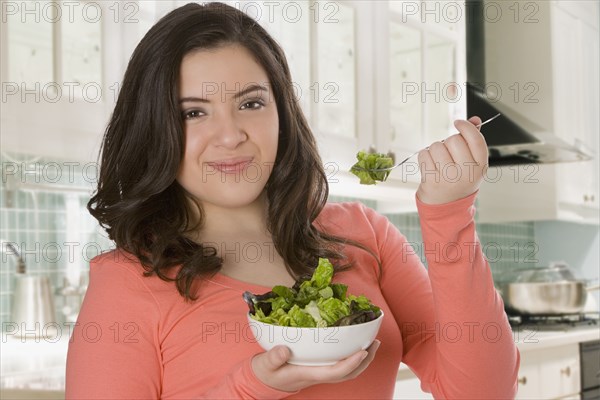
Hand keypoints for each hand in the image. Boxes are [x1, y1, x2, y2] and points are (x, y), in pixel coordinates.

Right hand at [251, 340, 380, 391]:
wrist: (263, 380)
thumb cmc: (266, 371)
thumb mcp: (266, 363)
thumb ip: (274, 357)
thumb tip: (284, 350)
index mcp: (309, 374)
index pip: (335, 372)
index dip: (351, 363)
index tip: (363, 351)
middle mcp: (318, 374)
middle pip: (348, 374)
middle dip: (364, 361)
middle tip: (375, 342)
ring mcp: (320, 372)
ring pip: (346, 371)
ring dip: (362, 359)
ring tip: (371, 343)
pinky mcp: (319, 367)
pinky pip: (340, 365)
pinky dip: (351, 356)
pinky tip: (354, 345)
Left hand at [416, 116, 487, 204]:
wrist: (446, 206)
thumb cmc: (459, 180)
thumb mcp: (472, 163)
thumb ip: (473, 140)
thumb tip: (474, 120)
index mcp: (480, 166)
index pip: (476, 139)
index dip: (466, 127)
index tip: (457, 123)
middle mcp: (467, 173)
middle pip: (453, 140)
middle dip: (447, 142)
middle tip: (448, 154)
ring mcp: (449, 178)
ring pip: (436, 146)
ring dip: (434, 150)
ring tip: (438, 162)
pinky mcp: (432, 181)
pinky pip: (423, 155)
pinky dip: (424, 157)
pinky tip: (430, 167)